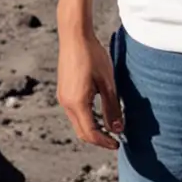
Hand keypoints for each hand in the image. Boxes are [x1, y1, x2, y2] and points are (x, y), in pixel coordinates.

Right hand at [56, 29, 125, 149]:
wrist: (75, 36)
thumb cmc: (93, 56)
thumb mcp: (107, 83)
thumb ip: (112, 107)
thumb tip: (118, 129)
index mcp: (77, 103)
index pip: (91, 133)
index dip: (104, 142)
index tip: (118, 144)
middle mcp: (66, 103)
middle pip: (82, 132)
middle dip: (98, 139)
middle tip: (115, 141)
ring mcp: (63, 97)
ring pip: (78, 123)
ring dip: (93, 129)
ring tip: (110, 128)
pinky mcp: (63, 91)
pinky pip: (75, 113)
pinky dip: (87, 119)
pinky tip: (99, 114)